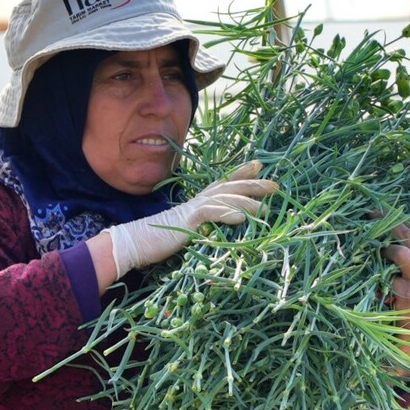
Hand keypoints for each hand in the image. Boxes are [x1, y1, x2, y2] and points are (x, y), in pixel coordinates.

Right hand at [95, 161, 275, 283]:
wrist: (134, 243)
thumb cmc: (159, 241)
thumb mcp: (189, 233)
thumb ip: (205, 228)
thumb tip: (221, 232)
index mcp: (198, 202)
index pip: (223, 183)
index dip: (241, 173)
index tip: (259, 166)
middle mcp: (198, 201)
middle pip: (229, 187)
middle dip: (253, 185)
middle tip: (275, 184)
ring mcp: (193, 209)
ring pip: (224, 199)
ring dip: (246, 202)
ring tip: (265, 208)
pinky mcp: (187, 221)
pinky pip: (210, 213)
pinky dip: (227, 214)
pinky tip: (242, 218)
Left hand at [389, 212, 409, 372]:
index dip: (397, 219)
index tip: (378, 212)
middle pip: (408, 234)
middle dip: (386, 224)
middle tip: (368, 218)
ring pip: (401, 248)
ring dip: (386, 248)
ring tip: (377, 251)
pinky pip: (392, 272)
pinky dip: (383, 273)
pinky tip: (380, 277)